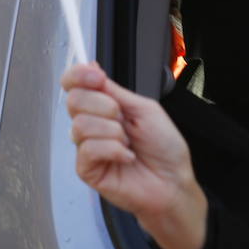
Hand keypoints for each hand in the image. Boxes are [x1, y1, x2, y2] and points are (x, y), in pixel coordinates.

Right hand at [62, 62, 206, 248]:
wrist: (174, 181)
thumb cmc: (165, 149)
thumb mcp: (145, 109)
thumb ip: (115, 91)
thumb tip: (91, 68)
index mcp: (104, 108)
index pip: (75, 85)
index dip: (78, 76)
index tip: (96, 76)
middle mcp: (93, 125)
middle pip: (74, 101)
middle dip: (105, 107)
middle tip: (124, 120)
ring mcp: (88, 148)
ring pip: (80, 125)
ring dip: (113, 132)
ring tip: (128, 143)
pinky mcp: (87, 169)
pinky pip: (89, 149)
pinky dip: (114, 150)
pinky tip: (127, 157)